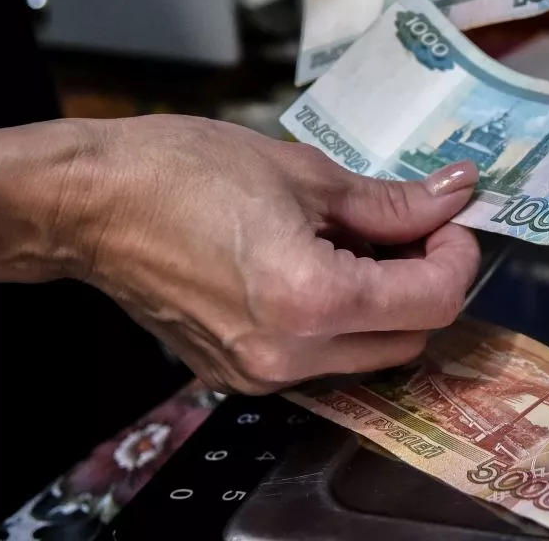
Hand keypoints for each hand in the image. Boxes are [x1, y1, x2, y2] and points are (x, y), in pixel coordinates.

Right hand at [42, 116, 479, 393]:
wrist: (91, 203)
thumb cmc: (185, 172)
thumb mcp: (306, 174)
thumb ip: (393, 201)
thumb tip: (455, 195)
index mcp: (313, 300)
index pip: (433, 301)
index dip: (457, 257)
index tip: (450, 220)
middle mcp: (291, 355)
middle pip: (411, 338)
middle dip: (428, 281)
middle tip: (415, 227)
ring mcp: (262, 374)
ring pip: (370, 353)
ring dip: (388, 304)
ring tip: (362, 242)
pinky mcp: (239, 375)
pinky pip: (322, 358)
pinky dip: (344, 319)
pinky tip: (322, 266)